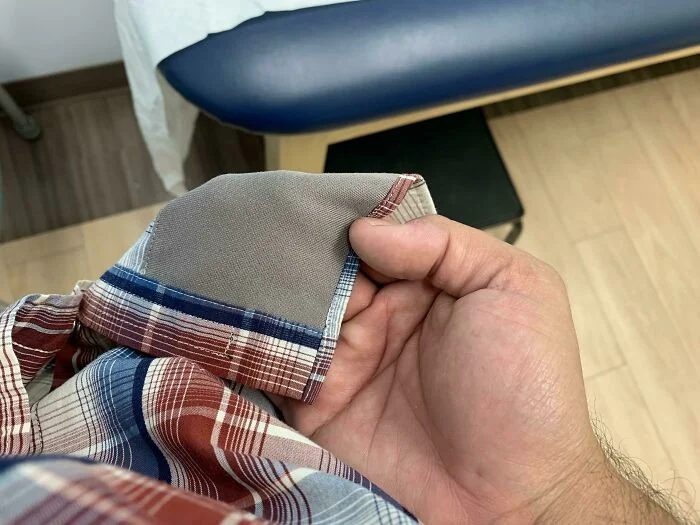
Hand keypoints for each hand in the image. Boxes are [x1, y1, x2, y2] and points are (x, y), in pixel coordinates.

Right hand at [275, 216, 673, 523]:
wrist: (506, 498)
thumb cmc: (525, 391)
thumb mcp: (513, 288)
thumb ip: (445, 243)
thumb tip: (364, 229)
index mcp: (427, 285)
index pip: (373, 237)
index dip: (347, 222)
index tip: (318, 209)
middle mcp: (384, 317)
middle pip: (327, 268)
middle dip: (305, 254)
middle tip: (281, 242)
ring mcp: (349, 359)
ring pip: (297, 309)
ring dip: (282, 294)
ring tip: (262, 277)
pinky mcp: (317, 403)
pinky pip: (279, 362)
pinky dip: (264, 341)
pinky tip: (256, 319)